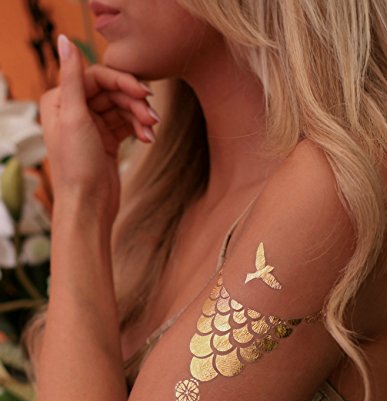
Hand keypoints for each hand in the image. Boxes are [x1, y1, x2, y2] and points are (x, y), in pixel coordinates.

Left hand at [40, 34, 158, 223]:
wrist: (89, 204)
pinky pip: (128, 125)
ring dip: (140, 117)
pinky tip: (148, 140)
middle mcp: (76, 110)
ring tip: (152, 131)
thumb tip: (64, 39)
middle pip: (113, 93)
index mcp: (61, 100)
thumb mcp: (73, 117)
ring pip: (123, 109)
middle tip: (153, 117)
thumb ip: (71, 78)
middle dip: (135, 104)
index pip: (97, 77)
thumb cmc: (76, 165)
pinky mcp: (108, 140)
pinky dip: (139, 129)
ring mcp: (93, 125)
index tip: (144, 93)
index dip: (122, 81)